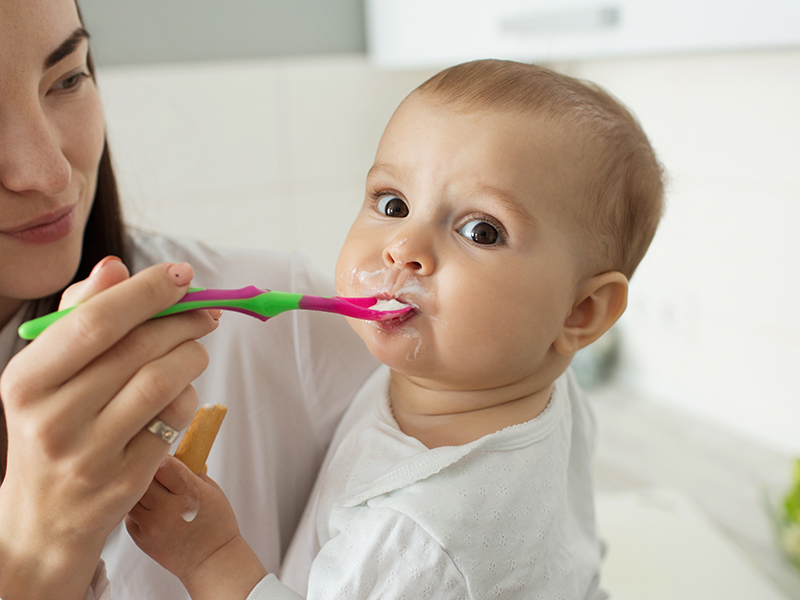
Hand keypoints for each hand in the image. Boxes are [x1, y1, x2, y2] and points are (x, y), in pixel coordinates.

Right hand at [0, 257, 218, 599]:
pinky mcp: (125, 482)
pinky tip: (182, 391)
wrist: (45, 516)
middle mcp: (52, 419)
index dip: (146, 292)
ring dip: (192, 355)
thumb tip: (114, 267)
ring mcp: (89, 455)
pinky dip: (189, 396)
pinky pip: (175, 421)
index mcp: (27, 381)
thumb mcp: (47, 372)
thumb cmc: (54, 424)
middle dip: (184, 320)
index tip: (182, 274)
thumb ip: (78, 315)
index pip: (95, 321)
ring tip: (196, 347)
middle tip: (206, 310)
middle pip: (138, 349)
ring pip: (163, 382)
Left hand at [127, 456, 266, 599]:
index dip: (162, 456)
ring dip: (139, 489)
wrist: (212, 561)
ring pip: (131, 495)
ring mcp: (152, 525)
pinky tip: (149, 508)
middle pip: (144, 477)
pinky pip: (129, 514)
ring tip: (151, 490)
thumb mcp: (213, 490)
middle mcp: (168, 509)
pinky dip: (136, 508)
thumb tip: (173, 454)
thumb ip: (192, 471)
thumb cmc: (217, 524)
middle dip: (149, 471)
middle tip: (155, 471)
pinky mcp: (140, 538)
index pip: (164, 463)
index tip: (164, 455)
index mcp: (189, 493)